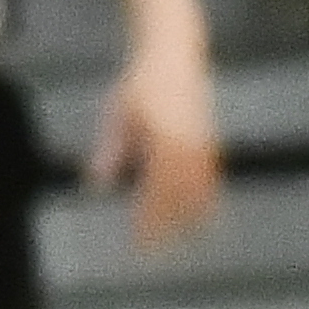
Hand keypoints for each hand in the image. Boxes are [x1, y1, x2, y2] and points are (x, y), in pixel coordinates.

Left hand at [91, 21, 222, 250]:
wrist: (174, 56)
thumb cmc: (140, 84)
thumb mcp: (118, 113)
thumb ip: (111, 150)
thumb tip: (96, 185)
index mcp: (162, 140)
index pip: (156, 191)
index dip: (149, 221)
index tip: (140, 242)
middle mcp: (188, 146)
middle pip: (179, 197)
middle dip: (167, 226)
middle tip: (153, 252)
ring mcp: (204, 144)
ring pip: (201, 191)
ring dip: (191, 219)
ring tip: (181, 243)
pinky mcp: (211, 141)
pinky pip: (212, 179)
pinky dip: (208, 201)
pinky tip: (204, 218)